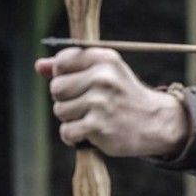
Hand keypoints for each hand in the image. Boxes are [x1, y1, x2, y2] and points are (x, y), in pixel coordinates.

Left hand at [35, 47, 187, 157]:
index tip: (82, 84)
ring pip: (60, 111)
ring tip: (94, 118)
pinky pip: (67, 132)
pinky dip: (75, 136)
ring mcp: (101, 102)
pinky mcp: (98, 126)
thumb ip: (72, 67)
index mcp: (105, 59)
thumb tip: (39, 66)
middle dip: (67, 99)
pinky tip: (91, 133)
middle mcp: (103, 78)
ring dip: (73, 119)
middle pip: (56, 88)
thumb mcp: (106, 73)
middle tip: (90, 104)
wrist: (156, 122)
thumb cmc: (125, 96)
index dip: (65, 76)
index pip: (61, 62)